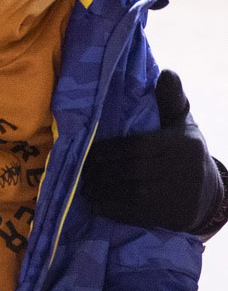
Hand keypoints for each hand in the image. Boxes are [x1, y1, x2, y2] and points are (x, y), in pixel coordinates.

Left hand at [81, 70, 223, 233]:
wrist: (209, 194)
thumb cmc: (186, 153)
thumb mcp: (183, 124)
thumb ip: (171, 100)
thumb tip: (167, 72)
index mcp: (182, 145)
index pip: (138, 147)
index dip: (109, 150)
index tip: (88, 152)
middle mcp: (182, 171)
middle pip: (132, 171)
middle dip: (101, 171)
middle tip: (81, 170)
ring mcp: (177, 196)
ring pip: (131, 193)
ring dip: (102, 190)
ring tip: (85, 186)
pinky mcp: (171, 217)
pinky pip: (135, 213)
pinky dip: (111, 208)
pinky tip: (95, 202)